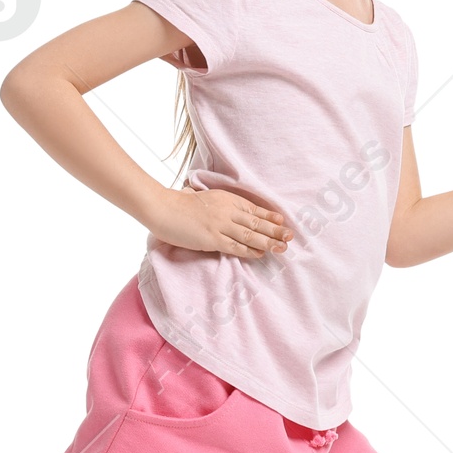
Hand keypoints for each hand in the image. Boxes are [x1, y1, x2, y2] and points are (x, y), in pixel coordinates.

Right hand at [148, 186, 293, 257]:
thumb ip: (218, 205)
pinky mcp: (212, 238)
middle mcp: (227, 211)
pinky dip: (249, 250)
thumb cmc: (179, 203)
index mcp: (226, 199)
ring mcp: (220, 225)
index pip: (253, 209)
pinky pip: (235, 246)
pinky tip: (259, 254)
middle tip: (290, 237)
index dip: (269, 216)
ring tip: (282, 248)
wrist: (162, 207)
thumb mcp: (204, 198)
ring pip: (250, 234)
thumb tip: (226, 212)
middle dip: (275, 230)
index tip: (282, 221)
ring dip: (268, 242)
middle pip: (256, 222)